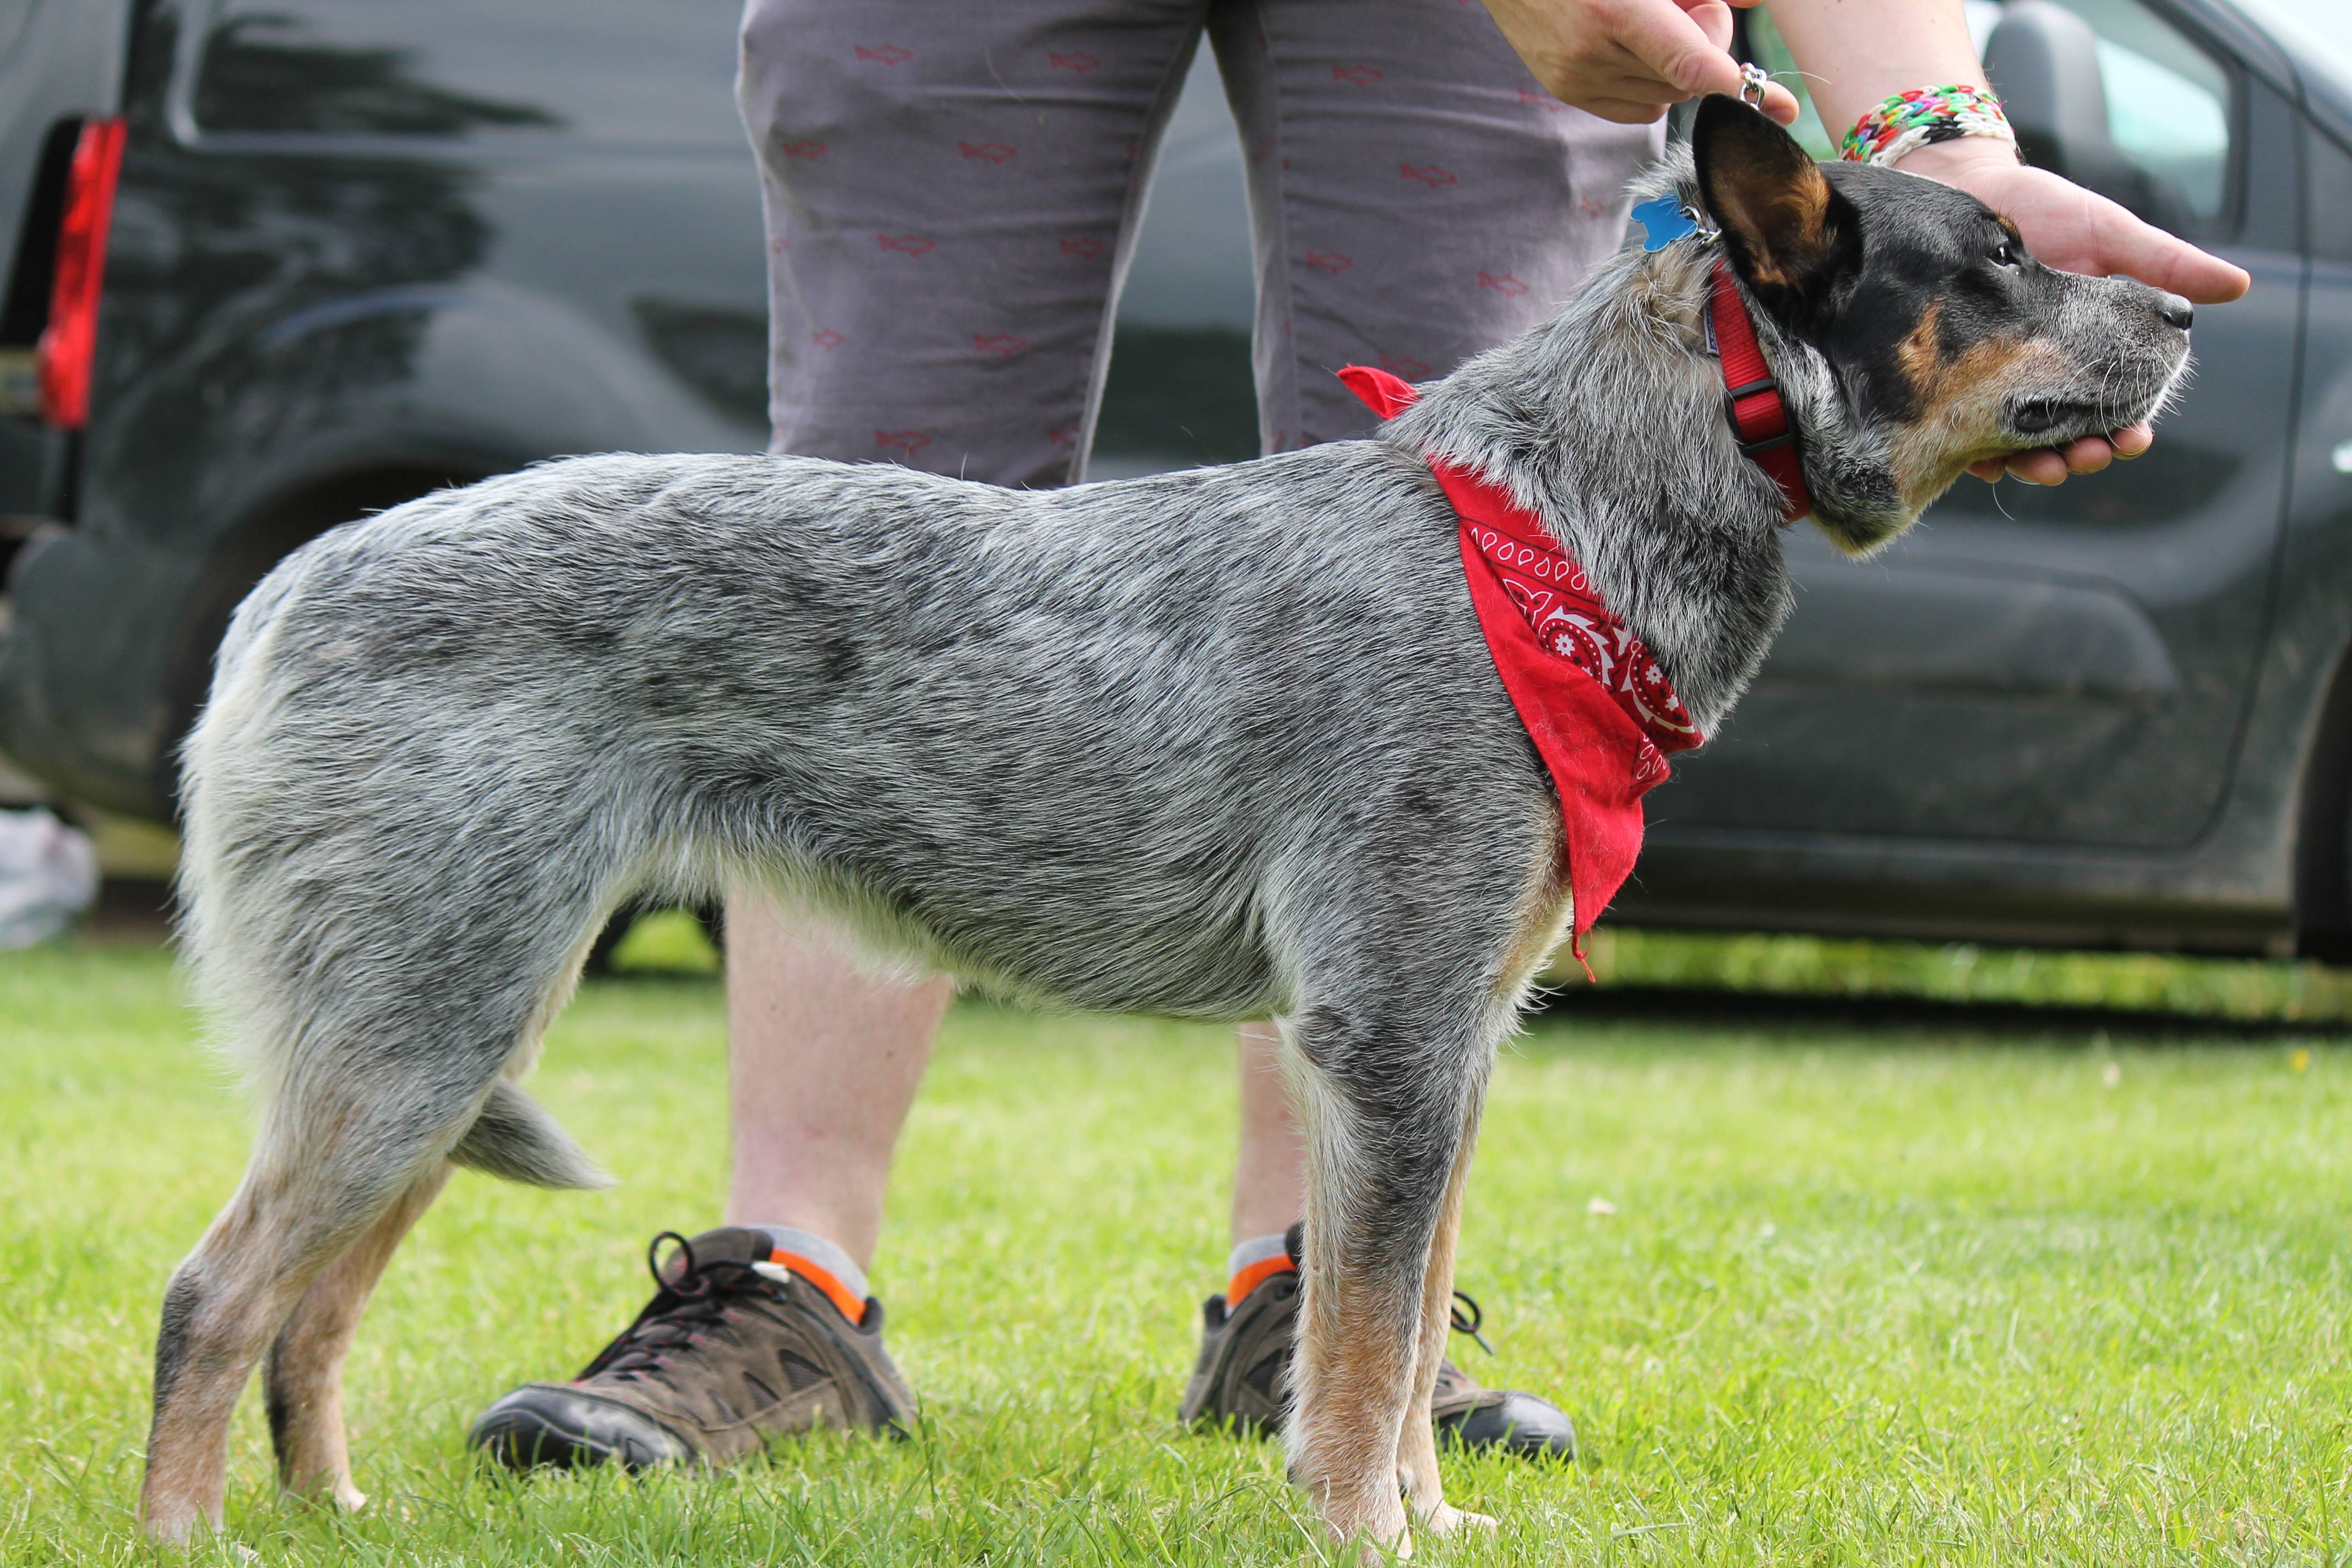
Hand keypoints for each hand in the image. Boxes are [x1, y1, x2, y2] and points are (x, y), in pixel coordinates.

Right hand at [1480, 0, 1800, 124]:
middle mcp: (1594, 52)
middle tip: (1686, 6)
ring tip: (1647, 21)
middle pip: (1689, 79)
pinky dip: (1650, 80)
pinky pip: (1638, 105)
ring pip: (1668, 96)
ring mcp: (1577, 78)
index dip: (1741, 86)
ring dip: (1675, 66)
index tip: (1783, 107)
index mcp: (1617, 10)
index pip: (1693, 65)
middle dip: (1704, 45)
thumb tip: (1757, 0)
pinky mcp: (1567, 90)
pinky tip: (1630, 45)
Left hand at [1898, 140, 2250, 484]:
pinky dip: (1977, 453)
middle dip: (2084, 455)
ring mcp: (1994, 382)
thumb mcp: (2109, 235)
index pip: (2116, 408)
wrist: (1969, 190)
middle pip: (2070, 437)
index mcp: (2090, 351)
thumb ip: (2167, 264)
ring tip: (2044, 467)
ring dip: (2035, 464)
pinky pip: (1962, 430)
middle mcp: (2043, 375)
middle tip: (2089, 455)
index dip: (2128, 430)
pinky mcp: (1949, 382)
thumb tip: (2238, 287)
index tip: (2135, 438)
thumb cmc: (2044, 209)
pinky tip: (1987, 460)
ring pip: (2019, 444)